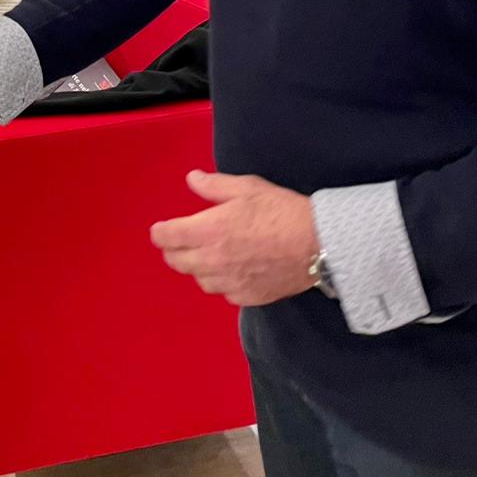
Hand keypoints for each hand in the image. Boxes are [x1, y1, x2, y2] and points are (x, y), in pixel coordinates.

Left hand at [150, 171, 317, 305]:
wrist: (316, 244)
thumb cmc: (281, 211)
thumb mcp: (247, 188)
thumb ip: (214, 186)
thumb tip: (192, 179)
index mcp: (208, 230)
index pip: (167, 237)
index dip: (160, 233)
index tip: (161, 230)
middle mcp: (213, 260)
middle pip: (176, 261)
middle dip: (173, 250)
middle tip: (180, 241)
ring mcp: (229, 282)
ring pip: (198, 279)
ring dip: (197, 267)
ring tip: (207, 255)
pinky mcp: (246, 297)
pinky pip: (223, 292)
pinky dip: (221, 282)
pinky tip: (231, 270)